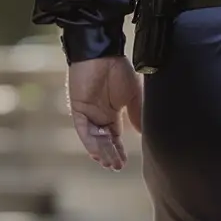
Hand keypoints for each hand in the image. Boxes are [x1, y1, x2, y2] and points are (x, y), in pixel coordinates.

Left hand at [68, 55, 143, 170]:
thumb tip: (142, 132)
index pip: (114, 138)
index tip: (123, 164)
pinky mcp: (78, 110)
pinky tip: (97, 152)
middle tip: (116, 167)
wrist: (103, 54)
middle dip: (110, 154)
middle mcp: (99, 116)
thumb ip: (136, 113)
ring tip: (109, 163)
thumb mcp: (132, 95)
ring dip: (101, 151)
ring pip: (94, 139)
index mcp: (111, 113)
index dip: (118, 151)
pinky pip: (84, 131)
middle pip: (104, 141)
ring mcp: (88, 114)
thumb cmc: (119, 70)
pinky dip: (90, 142)